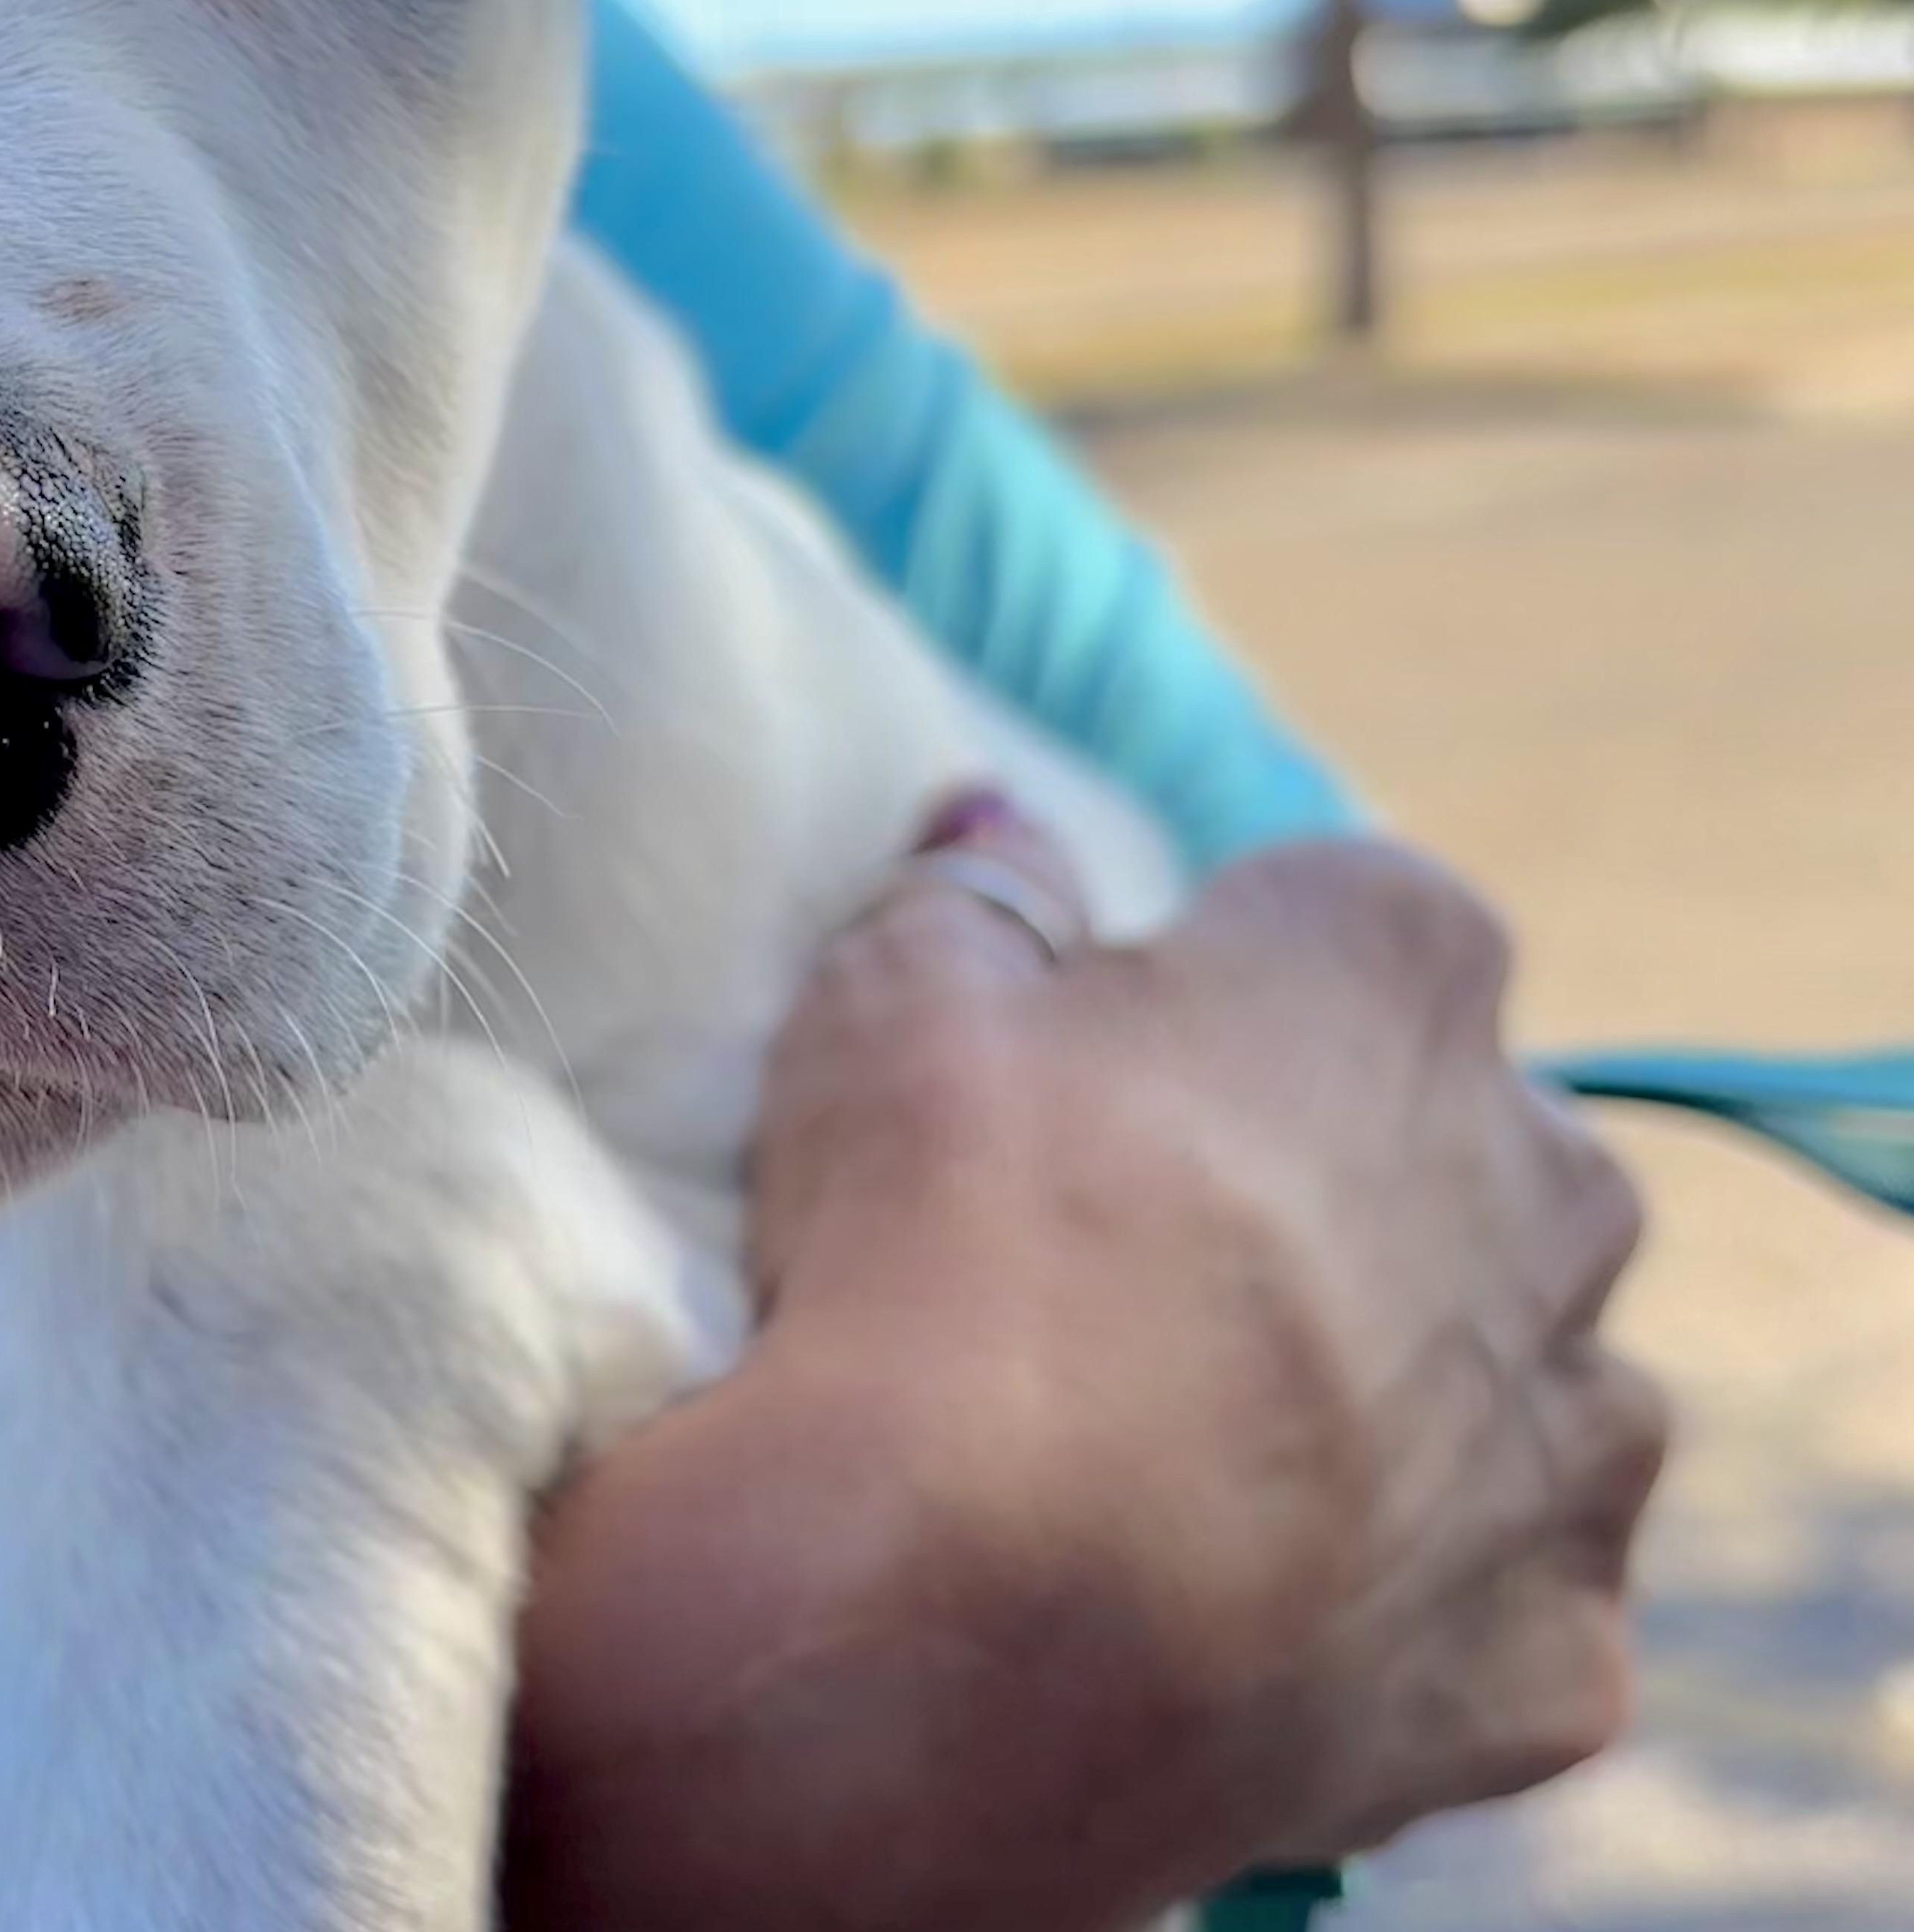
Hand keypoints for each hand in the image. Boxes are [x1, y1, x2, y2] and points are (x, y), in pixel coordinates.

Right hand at [501, 820, 1665, 1931]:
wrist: (974, 1621)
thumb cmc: (944, 1237)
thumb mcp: (896, 998)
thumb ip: (972, 894)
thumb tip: (994, 820)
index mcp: (1394, 970)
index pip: (1337, 919)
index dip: (1212, 990)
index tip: (1098, 1066)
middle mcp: (1549, 1177)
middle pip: (1451, 1145)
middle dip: (1333, 1185)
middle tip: (1132, 1262)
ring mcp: (1575, 1432)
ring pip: (1505, 1380)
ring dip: (1392, 1398)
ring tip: (1187, 1457)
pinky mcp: (1557, 1651)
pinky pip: (1490, 1603)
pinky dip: (1391, 1603)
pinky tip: (1238, 1612)